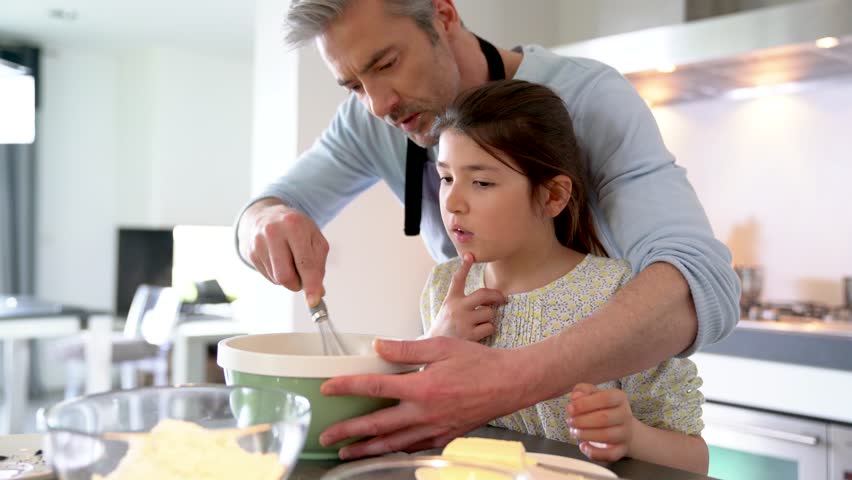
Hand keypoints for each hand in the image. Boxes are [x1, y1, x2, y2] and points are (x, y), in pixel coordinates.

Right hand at [238, 198, 327, 305]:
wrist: (268, 215)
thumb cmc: (296, 228)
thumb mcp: (315, 239)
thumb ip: (319, 265)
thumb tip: (318, 292)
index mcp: (294, 225)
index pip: (305, 262)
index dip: (311, 284)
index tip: (313, 301)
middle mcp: (273, 232)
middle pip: (285, 276)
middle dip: (297, 284)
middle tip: (303, 276)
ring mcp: (259, 242)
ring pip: (276, 278)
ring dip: (288, 278)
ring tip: (290, 260)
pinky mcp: (250, 252)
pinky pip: (268, 276)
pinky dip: (277, 274)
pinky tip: (279, 260)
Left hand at [318, 336, 537, 458]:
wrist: (510, 384)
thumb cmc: (479, 363)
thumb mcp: (442, 346)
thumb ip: (406, 349)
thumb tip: (378, 346)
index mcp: (422, 387)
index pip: (375, 388)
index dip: (347, 387)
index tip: (327, 388)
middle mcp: (425, 412)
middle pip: (378, 426)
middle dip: (348, 432)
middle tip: (326, 437)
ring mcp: (435, 429)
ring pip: (393, 444)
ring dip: (367, 449)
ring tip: (346, 452)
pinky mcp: (444, 437)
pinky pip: (414, 448)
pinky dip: (395, 450)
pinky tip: (384, 450)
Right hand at [428, 253, 505, 340]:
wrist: (434, 348)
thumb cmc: (446, 327)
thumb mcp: (447, 309)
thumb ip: (462, 301)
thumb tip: (487, 297)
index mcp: (451, 300)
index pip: (458, 279)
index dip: (464, 266)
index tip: (470, 255)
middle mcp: (457, 308)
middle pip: (484, 294)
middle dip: (497, 295)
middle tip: (503, 299)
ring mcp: (463, 321)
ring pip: (489, 313)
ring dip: (489, 318)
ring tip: (479, 324)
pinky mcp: (470, 335)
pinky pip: (490, 327)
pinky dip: (488, 330)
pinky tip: (479, 334)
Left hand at [566, 383, 635, 461]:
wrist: (621, 426)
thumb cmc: (602, 407)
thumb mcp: (593, 394)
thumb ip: (583, 390)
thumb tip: (576, 396)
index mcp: (619, 397)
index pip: (606, 398)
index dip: (585, 403)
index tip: (570, 408)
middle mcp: (625, 415)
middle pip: (604, 418)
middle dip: (582, 421)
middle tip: (570, 421)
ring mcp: (625, 433)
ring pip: (606, 436)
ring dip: (585, 434)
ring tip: (574, 431)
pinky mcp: (622, 449)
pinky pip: (610, 454)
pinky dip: (594, 452)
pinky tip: (583, 446)